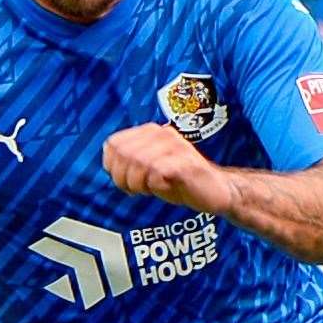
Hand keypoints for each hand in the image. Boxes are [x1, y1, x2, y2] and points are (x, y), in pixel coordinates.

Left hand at [102, 123, 233, 214]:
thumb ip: (128, 161)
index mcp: (150, 132)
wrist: (215, 190)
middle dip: (122, 177)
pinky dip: (154, 186)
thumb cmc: (179, 180)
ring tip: (147, 190)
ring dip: (137, 183)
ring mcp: (175, 147)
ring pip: (138, 162)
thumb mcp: (148, 168)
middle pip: (123, 153)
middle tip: (133, 189)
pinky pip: (156, 173)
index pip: (113, 144)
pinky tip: (162, 189)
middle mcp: (162, 134)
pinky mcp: (185, 164)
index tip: (123, 180)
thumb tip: (108, 163)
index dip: (111, 166)